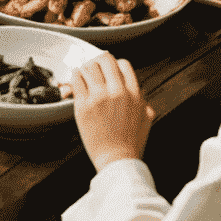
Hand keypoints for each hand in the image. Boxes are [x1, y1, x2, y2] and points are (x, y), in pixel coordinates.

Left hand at [72, 53, 154, 172]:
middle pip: (105, 59)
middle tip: (95, 68)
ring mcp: (99, 97)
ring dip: (86, 69)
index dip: (115, 65)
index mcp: (134, 94)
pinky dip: (75, 76)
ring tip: (85, 76)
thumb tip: (139, 90)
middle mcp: (117, 91)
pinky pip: (76, 78)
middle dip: (99, 62)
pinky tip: (76, 80)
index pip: (123, 64)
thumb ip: (143, 101)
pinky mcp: (83, 104)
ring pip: (89, 67)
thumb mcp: (146, 119)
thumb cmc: (131, 143)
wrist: (116, 161)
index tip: (109, 70)